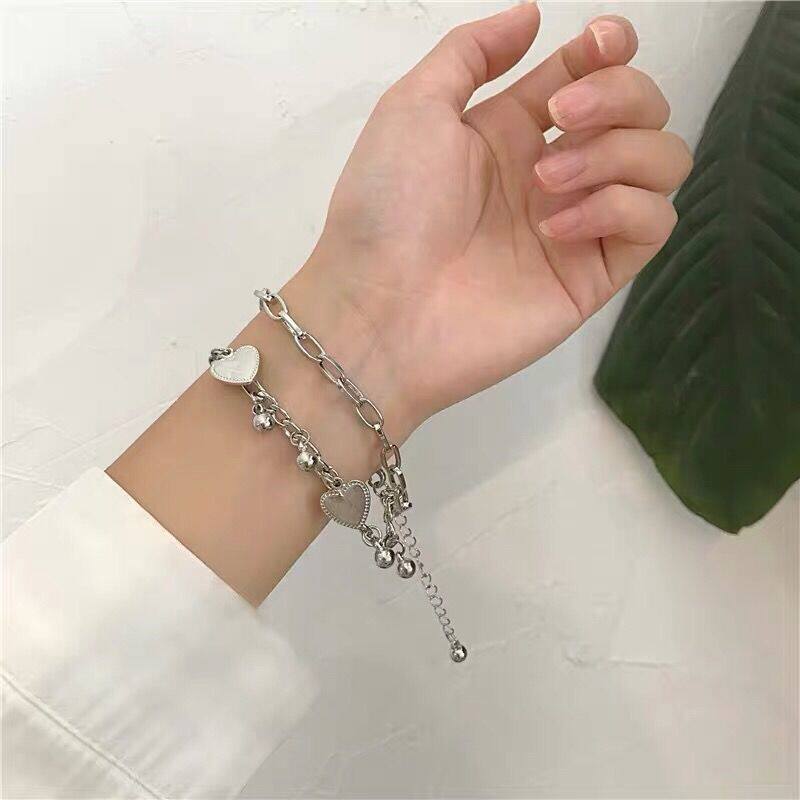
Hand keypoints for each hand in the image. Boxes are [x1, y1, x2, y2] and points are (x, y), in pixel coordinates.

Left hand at [295, 3, 690, 429]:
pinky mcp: (593, 276)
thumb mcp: (414, 108)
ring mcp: (579, 226)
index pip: (594, 74)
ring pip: (662, 162)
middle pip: (643, 110)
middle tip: (563, 116)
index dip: (611, 48)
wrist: (380, 310)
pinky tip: (556, 228)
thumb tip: (532, 15)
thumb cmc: (386, 207)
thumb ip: (471, 53)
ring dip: (617, 152)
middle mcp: (555, 172)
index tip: (599, 42)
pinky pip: (652, 224)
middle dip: (619, 94)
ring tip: (547, 182)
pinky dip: (619, 208)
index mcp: (514, 130)